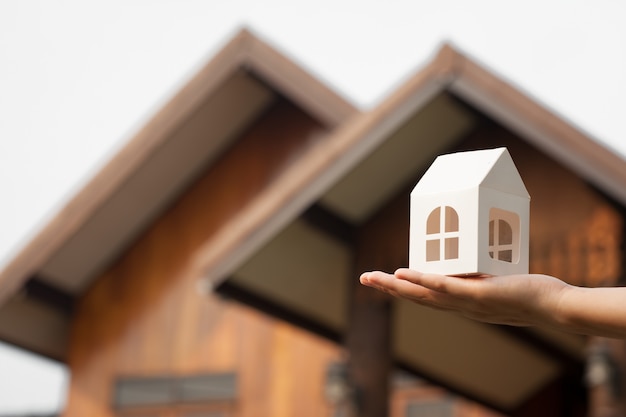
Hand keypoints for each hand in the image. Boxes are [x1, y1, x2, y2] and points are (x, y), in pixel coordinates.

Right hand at [360, 269, 569, 327]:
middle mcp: (460, 306)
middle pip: (416, 298)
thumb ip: (480, 274)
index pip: (427, 297)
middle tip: (364, 279)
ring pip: (423, 294)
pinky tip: (404, 272)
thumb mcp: (497, 281)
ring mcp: (467, 302)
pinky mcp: (478, 294)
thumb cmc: (530, 293)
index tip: (388, 280)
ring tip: (373, 278)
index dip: (405, 288)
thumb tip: (468, 259)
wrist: (555, 307)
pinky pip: (445, 286)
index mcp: (463, 303)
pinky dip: (422, 279)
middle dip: (388, 289)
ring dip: (395, 286)